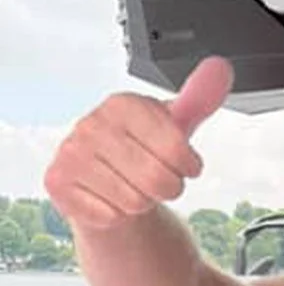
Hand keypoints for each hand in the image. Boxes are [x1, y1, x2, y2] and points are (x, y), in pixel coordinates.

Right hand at [44, 56, 233, 229]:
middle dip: (167, 188)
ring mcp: (71, 152)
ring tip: (130, 185)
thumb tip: (221, 69)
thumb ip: (198, 101)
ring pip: (135, 202)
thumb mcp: (174, 127)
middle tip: (155, 178)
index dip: (188, 167)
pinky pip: (111, 216)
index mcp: (123, 105)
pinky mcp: (59, 183)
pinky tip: (108, 197)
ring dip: (142, 202)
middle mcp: (92, 124)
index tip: (180, 162)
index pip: (179, 152)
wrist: (104, 179)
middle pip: (159, 181)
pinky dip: (117, 216)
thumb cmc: (143, 151)